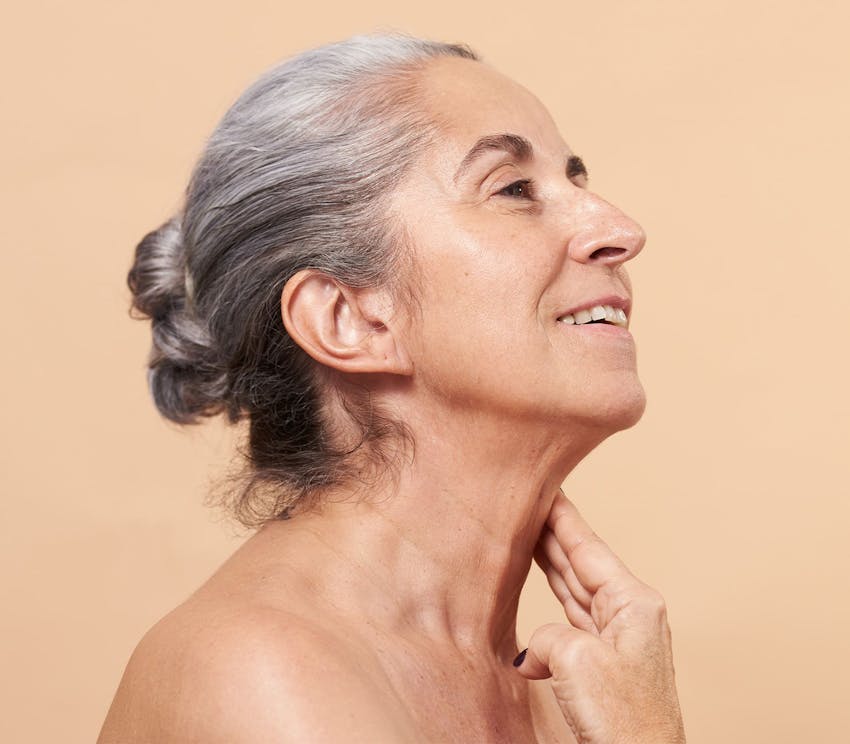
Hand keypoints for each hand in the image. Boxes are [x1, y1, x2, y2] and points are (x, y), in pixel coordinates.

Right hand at [514, 491, 685, 743]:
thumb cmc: (626, 724)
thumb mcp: (577, 662)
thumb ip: (549, 634)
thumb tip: (536, 652)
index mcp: (633, 602)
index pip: (587, 546)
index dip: (561, 514)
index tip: (545, 486)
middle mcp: (628, 614)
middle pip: (578, 563)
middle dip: (549, 533)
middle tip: (523, 503)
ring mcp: (615, 639)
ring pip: (572, 589)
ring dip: (546, 563)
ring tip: (524, 534)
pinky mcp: (602, 663)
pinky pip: (568, 620)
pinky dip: (547, 605)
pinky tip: (533, 592)